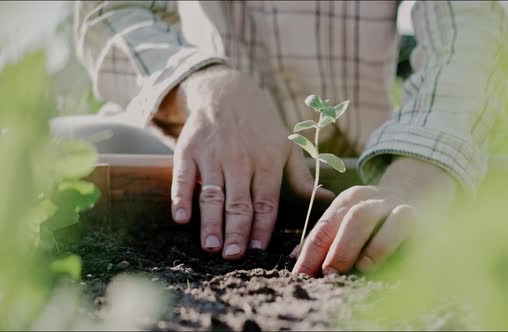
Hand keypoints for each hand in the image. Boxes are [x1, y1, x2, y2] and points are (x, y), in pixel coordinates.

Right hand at [168, 65, 333, 259]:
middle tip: (233, 257)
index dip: (263, 228)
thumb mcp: (287, 146)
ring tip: (211, 248)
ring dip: (211, 222)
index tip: (259, 252)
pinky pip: (183, 177)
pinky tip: (181, 218)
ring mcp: (213, 155)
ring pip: (212, 194)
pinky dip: (181, 197)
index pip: (266, 201)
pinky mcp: (188, 150)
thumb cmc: (261, 127)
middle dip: (237, 232)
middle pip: (239, 202)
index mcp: (267, 161)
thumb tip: (326, 198)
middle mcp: (240, 159)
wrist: (226, 92)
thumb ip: (301, 176)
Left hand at [292, 157, 456, 276]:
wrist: (424, 198)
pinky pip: (398, 223)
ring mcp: (391, 203)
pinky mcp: (414, 213)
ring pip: (364, 216)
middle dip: (331, 247)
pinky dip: (383, 243)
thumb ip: (327, 240)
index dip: (310, 252)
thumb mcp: (352, 226)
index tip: (299, 275)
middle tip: (324, 274)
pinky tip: (372, 263)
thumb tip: (294, 257)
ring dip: (351, 244)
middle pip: (344, 217)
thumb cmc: (381, 222)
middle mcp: (368, 198)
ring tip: (344, 270)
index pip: (324, 226)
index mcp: (348, 200)